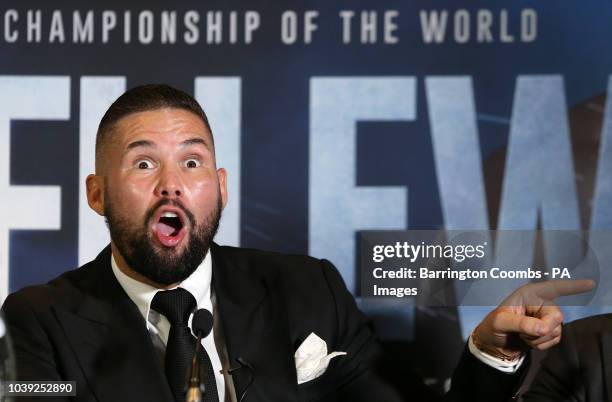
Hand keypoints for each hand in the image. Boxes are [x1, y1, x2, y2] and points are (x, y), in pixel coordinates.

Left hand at [472, 279, 594, 359]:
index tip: (590, 284)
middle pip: (557, 316)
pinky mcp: (548, 330)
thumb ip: (521, 323)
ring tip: (522, 335)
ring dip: (538, 338)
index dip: (572, 286)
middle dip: (542, 329)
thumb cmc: (493, 326)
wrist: (494, 342)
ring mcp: (546, 317)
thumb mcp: (501, 322)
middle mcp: (541, 303)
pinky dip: (541, 344)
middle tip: (523, 333)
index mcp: (529, 294)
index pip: (554, 288)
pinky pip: (554, 340)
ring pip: (556, 331)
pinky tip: (528, 340)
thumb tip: (543, 328)